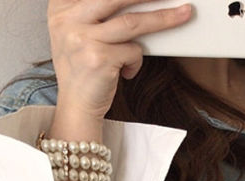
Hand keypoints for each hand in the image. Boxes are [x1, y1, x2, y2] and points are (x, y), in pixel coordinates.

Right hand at [48, 0, 191, 121]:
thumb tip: (136, 2)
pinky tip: (127, 71)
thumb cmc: (83, 69)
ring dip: (163, 19)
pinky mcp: (99, 59)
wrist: (76, 106)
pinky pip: (133, 51)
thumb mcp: (79, 33)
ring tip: (183, 14)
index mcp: (61, 8)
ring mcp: (83, 38)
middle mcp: (68, 19)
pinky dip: (136, 61)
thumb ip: (95, 13)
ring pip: (132, 22)